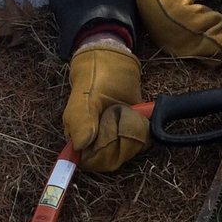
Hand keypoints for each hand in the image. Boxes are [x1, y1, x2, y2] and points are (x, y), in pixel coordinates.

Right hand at [62, 42, 150, 171]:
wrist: (113, 61)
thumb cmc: (94, 77)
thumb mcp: (86, 95)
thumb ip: (81, 119)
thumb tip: (81, 146)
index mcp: (79, 137)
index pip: (93, 160)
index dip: (105, 147)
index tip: (109, 127)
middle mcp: (97, 142)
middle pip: (114, 157)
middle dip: (120, 134)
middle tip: (115, 112)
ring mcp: (116, 137)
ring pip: (130, 149)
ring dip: (132, 127)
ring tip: (123, 109)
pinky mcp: (132, 131)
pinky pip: (142, 140)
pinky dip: (142, 126)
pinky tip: (135, 112)